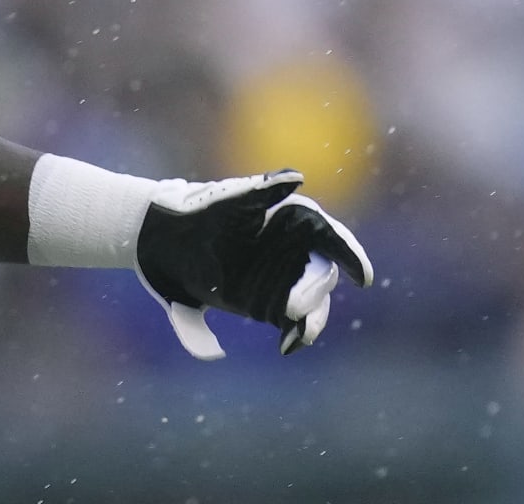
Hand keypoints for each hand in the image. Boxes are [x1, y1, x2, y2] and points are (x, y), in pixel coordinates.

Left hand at [135, 170, 373, 358]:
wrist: (162, 241)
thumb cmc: (199, 212)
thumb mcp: (230, 200)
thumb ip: (262, 190)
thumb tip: (297, 177)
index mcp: (294, 220)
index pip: (331, 238)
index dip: (350, 256)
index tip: (361, 278)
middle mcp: (295, 250)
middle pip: (319, 274)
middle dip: (313, 292)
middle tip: (294, 307)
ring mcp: (284, 278)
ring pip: (311, 302)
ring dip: (311, 319)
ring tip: (300, 334)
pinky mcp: (270, 302)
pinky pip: (293, 322)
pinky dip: (296, 334)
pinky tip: (288, 345)